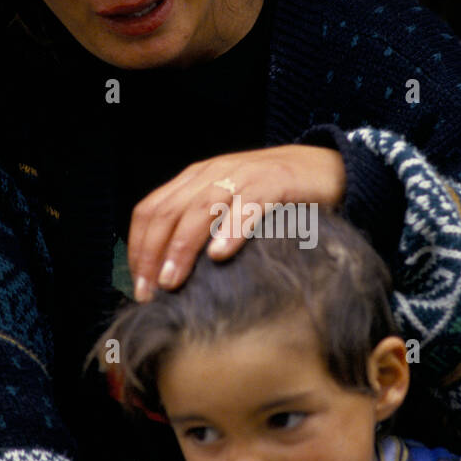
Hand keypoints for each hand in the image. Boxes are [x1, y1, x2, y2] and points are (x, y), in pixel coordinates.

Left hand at [127, 146, 344, 300]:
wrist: (323, 167)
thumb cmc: (270, 196)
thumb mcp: (227, 204)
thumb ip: (199, 225)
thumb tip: (167, 272)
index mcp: (194, 179)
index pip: (150, 210)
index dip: (138, 248)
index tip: (140, 286)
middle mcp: (212, 174)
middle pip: (168, 212)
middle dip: (152, 254)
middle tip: (150, 292)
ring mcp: (242, 177)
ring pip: (200, 210)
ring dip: (182, 247)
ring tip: (173, 281)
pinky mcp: (274, 184)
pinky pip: (247, 206)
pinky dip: (230, 230)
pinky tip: (220, 256)